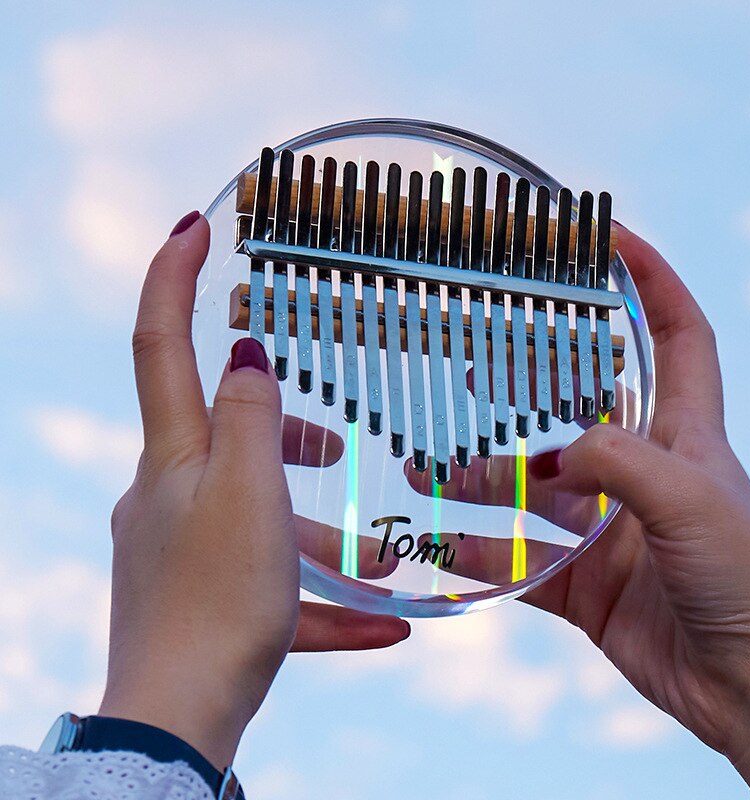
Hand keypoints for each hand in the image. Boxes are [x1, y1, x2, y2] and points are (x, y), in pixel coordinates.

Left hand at [100, 211, 408, 770]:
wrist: (180, 718)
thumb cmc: (216, 600)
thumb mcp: (248, 494)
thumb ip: (252, 419)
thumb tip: (246, 352)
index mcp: (174, 455)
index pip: (161, 342)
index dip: (172, 276)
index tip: (195, 224)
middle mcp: (170, 491)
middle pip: (224, 430)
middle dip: (280, 425)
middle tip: (330, 439)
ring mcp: (185, 543)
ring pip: (259, 511)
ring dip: (316, 525)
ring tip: (378, 556)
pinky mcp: (206, 592)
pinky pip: (271, 581)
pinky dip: (320, 596)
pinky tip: (382, 627)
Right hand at [408, 224, 749, 798]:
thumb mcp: (690, 503)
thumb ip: (621, 462)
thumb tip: (556, 455)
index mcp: (685, 435)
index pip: (678, 335)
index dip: (653, 281)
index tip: (611, 237)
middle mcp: (644, 473)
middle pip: (579, 409)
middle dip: (528, 387)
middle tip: (471, 368)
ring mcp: (609, 528)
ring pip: (531, 490)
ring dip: (481, 481)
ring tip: (428, 470)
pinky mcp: (584, 581)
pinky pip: (520, 559)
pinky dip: (481, 555)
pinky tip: (439, 546)